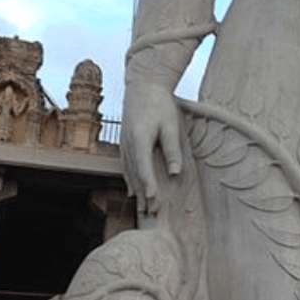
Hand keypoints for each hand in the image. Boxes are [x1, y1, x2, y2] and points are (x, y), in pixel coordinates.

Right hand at [121, 83, 182, 214]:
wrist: (142, 85)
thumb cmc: (160, 104)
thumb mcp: (170, 125)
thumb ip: (172, 150)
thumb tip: (175, 173)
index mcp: (139, 139)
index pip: (144, 168)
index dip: (149, 187)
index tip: (154, 202)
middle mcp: (128, 144)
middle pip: (135, 174)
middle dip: (143, 195)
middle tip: (150, 214)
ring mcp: (124, 144)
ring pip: (129, 172)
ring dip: (136, 191)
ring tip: (142, 209)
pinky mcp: (125, 142)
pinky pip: (126, 166)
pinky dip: (130, 180)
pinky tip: (133, 191)